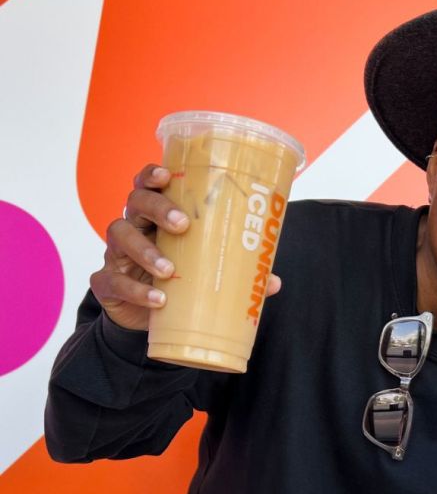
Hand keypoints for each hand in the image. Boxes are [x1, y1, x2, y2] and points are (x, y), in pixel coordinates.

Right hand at [89, 164, 281, 330]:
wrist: (146, 318)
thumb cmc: (178, 281)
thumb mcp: (205, 272)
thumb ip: (236, 273)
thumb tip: (273, 282)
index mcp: (156, 217)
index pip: (149, 185)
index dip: (152, 175)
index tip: (166, 174)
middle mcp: (133, 227)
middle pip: (135, 202)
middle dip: (156, 207)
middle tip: (182, 225)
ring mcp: (116, 254)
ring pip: (120, 235)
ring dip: (145, 250)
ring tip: (169, 270)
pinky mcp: (106, 283)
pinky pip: (113, 281)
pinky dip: (135, 290)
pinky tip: (158, 300)